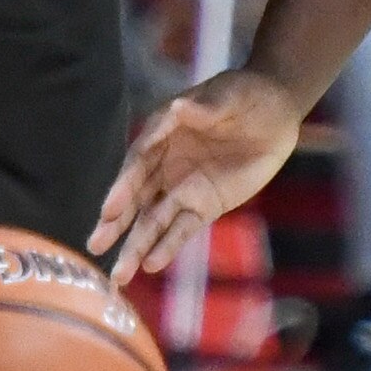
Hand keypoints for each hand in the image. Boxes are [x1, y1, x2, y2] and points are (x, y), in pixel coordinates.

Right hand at [90, 67, 303, 281]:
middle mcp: (164, 163)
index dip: (123, 187)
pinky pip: (183, 229)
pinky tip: (151, 265)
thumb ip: (204, 108)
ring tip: (119, 276)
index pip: (137, 164)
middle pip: (135, 198)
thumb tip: (178, 108)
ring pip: (154, 220)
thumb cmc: (246, 94)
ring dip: (136, 246)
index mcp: (162, 132)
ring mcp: (183, 186)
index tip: (110, 210)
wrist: (276, 111)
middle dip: (116, 224)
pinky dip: (167, 247)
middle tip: (94, 246)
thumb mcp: (228, 95)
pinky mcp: (205, 204)